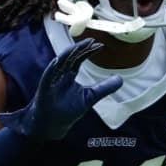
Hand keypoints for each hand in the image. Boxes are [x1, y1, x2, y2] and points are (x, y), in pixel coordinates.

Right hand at [0, 38, 122, 140]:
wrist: (53, 124)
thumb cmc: (68, 109)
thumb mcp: (91, 96)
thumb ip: (104, 87)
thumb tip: (121, 79)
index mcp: (69, 74)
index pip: (79, 58)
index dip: (88, 51)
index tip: (100, 45)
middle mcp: (60, 73)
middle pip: (70, 57)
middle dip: (80, 48)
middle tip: (92, 40)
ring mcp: (52, 79)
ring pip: (59, 62)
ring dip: (67, 54)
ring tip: (77, 46)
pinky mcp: (44, 88)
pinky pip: (48, 76)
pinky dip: (51, 68)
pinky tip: (56, 61)